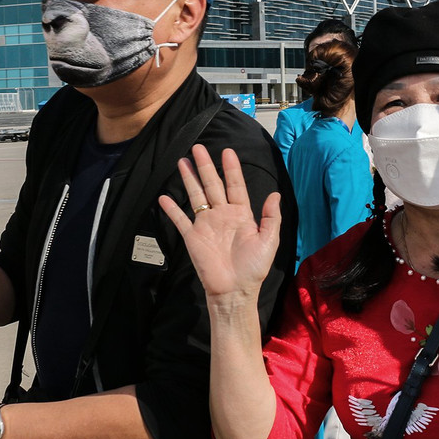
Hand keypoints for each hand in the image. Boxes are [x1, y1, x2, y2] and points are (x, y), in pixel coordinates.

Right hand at [159, 145, 281, 301]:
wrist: (235, 291)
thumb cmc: (254, 268)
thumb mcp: (269, 241)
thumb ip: (271, 217)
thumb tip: (274, 194)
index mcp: (242, 214)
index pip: (236, 185)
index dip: (232, 169)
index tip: (227, 151)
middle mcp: (222, 215)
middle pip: (213, 185)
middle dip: (206, 166)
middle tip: (198, 148)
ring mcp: (206, 225)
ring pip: (196, 196)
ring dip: (189, 179)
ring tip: (182, 161)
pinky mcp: (193, 237)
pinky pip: (181, 219)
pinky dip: (172, 209)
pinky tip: (164, 196)